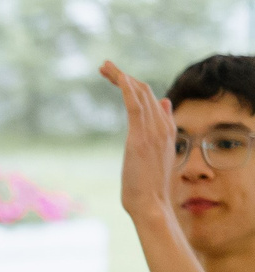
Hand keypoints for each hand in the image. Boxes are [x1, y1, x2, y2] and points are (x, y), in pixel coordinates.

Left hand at [103, 60, 180, 233]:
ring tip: (105, 66)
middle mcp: (163, 128)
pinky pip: (136, 107)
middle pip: (145, 92)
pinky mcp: (141, 139)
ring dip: (122, 77)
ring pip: (140, 95)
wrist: (152, 205)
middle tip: (105, 66)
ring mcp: (153, 133)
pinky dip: (128, 89)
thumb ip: (159, 131)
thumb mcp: (155, 155)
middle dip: (125, 76)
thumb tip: (164, 104)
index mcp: (166, 131)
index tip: (118, 76)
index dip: (135, 85)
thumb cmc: (149, 186)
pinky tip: (119, 77)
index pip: (152, 99)